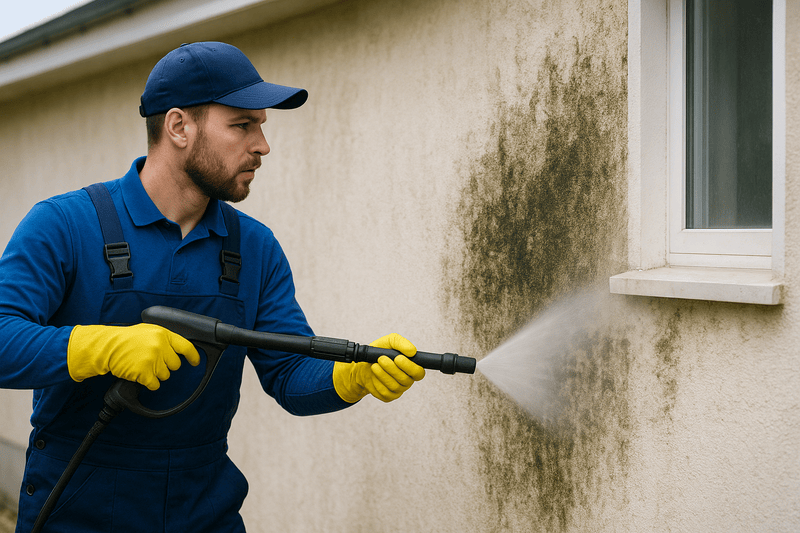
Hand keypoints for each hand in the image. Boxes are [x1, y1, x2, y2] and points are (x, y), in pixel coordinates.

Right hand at [67, 323, 199, 390]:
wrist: (107, 346)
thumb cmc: (126, 339)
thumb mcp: (148, 330)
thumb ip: (164, 338)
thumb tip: (178, 348)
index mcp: (163, 334)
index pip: (186, 347)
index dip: (193, 356)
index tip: (195, 362)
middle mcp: (160, 346)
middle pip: (175, 365)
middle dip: (166, 366)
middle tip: (153, 361)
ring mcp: (152, 359)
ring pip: (165, 376)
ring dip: (156, 374)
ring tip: (143, 365)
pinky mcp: (144, 372)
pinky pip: (155, 385)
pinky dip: (150, 383)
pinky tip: (141, 375)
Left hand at [332, 333, 425, 402]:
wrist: (363, 364)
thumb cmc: (379, 352)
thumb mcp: (389, 341)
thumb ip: (401, 343)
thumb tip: (412, 351)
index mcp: (411, 367)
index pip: (419, 372)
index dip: (410, 367)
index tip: (397, 358)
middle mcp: (407, 380)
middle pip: (405, 380)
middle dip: (392, 369)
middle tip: (381, 359)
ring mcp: (398, 390)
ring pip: (394, 386)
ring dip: (382, 374)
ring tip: (374, 365)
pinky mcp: (388, 396)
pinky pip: (384, 392)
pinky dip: (377, 382)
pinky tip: (373, 375)